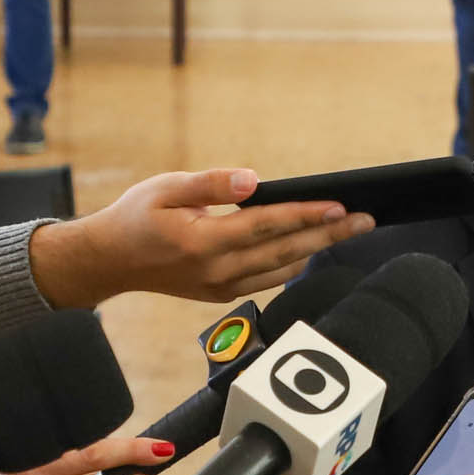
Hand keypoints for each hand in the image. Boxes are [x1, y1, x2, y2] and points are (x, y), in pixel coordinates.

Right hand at [27, 168, 371, 308]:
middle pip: (287, 251)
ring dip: (317, 249)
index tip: (340, 205)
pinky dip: (293, 262)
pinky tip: (311, 246)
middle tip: (366, 219)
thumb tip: (255, 180)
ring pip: (283, 269)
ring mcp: (221, 287)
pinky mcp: (221, 294)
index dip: (307, 214)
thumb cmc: (134, 218)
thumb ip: (211, 184)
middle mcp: (217, 271)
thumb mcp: (165, 188)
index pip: (269, 226)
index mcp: (203, 242)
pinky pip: (268, 279)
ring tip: (347, 229)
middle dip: (330, 234)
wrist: (107, 262)